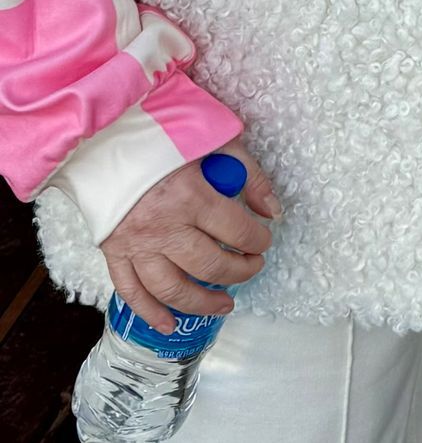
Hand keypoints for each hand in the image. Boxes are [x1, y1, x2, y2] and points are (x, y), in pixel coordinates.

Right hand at [100, 144, 280, 334]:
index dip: (258, 240)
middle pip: (210, 265)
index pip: (236, 231)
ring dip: (202, 302)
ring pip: (173, 288)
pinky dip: (150, 314)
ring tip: (225, 305)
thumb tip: (272, 211)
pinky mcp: (114, 253)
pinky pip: (132, 293)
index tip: (264, 240)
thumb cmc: (165, 137)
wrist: (108, 141)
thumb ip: (249, 176)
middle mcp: (164, 226)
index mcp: (191, 195)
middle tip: (253, 267)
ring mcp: (136, 244)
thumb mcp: (217, 142)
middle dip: (240, 271)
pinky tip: (169, 325)